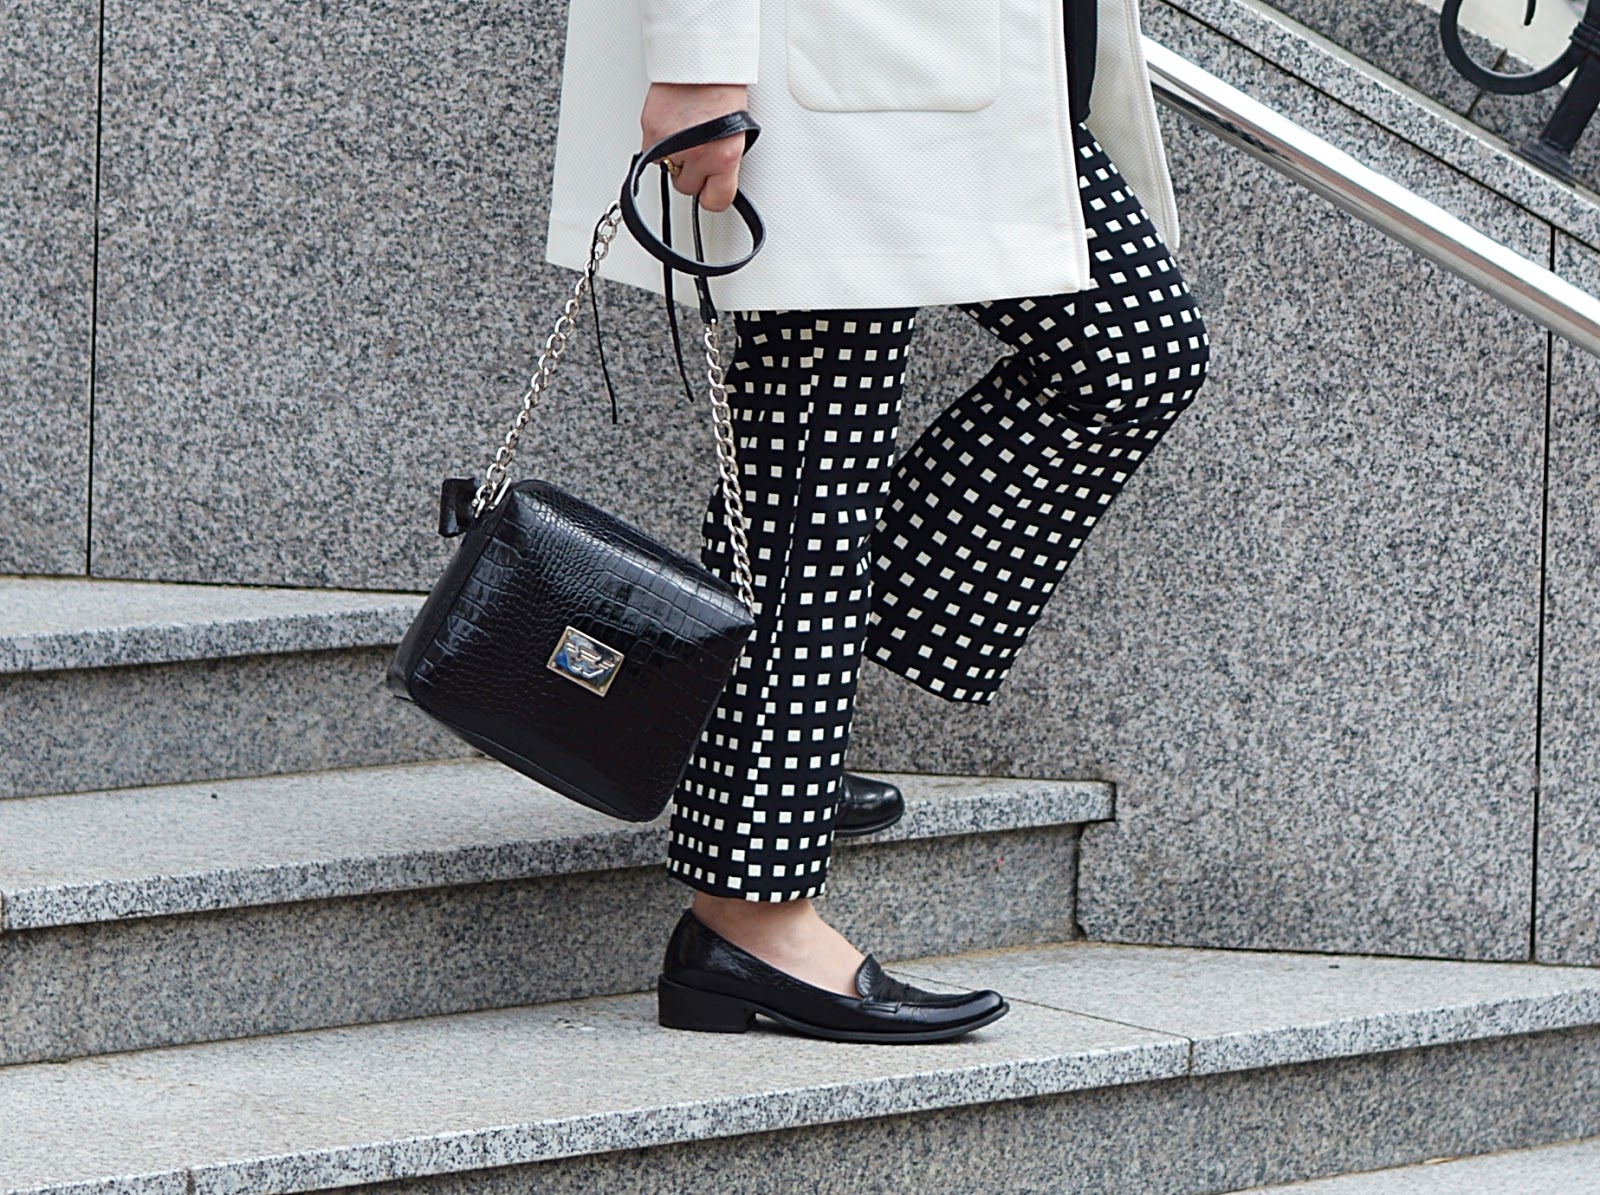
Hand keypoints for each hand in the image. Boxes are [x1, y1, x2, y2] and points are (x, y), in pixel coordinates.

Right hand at [640, 83, 749, 212]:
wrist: (702, 57)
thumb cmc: (722, 87)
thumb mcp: (737, 132)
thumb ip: (722, 161)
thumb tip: (714, 178)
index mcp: (725, 155)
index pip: (716, 201)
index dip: (712, 195)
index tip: (712, 190)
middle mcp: (698, 153)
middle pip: (687, 188)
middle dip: (692, 173)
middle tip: (699, 150)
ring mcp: (672, 144)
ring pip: (667, 172)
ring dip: (674, 160)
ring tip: (686, 134)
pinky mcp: (651, 131)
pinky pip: (652, 155)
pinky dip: (659, 146)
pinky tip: (672, 127)